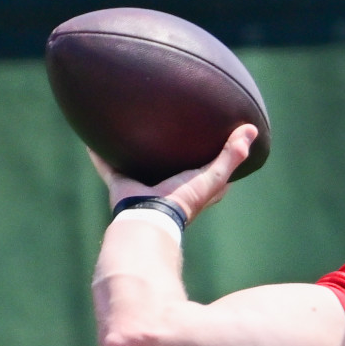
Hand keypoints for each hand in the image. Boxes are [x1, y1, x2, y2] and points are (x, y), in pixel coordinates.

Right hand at [89, 124, 257, 221]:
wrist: (148, 217)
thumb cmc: (183, 200)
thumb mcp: (213, 176)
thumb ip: (231, 155)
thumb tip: (252, 130)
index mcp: (193, 189)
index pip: (212, 174)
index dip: (219, 159)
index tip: (223, 141)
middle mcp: (168, 187)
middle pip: (174, 167)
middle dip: (175, 153)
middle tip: (174, 128)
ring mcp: (144, 186)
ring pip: (140, 164)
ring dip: (137, 151)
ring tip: (133, 128)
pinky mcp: (122, 184)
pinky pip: (108, 165)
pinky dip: (100, 154)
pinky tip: (92, 137)